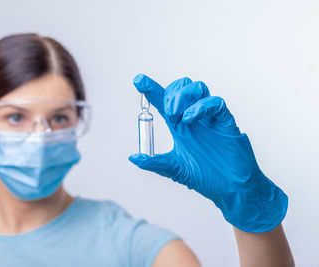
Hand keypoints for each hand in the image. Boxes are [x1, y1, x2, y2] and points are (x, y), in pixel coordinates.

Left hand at [129, 74, 287, 232]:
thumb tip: (133, 157)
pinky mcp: (226, 121)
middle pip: (181, 87)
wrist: (230, 189)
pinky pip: (216, 103)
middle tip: (167, 112)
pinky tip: (190, 119)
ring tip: (176, 115)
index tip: (138, 80)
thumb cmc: (205, 176)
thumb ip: (154, 162)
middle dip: (171, 93)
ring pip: (198, 87)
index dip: (151, 89)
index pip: (163, 101)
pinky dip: (201, 106)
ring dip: (183, 96)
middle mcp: (193, 117)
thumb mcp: (174, 169)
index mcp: (179, 126)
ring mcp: (210, 118)